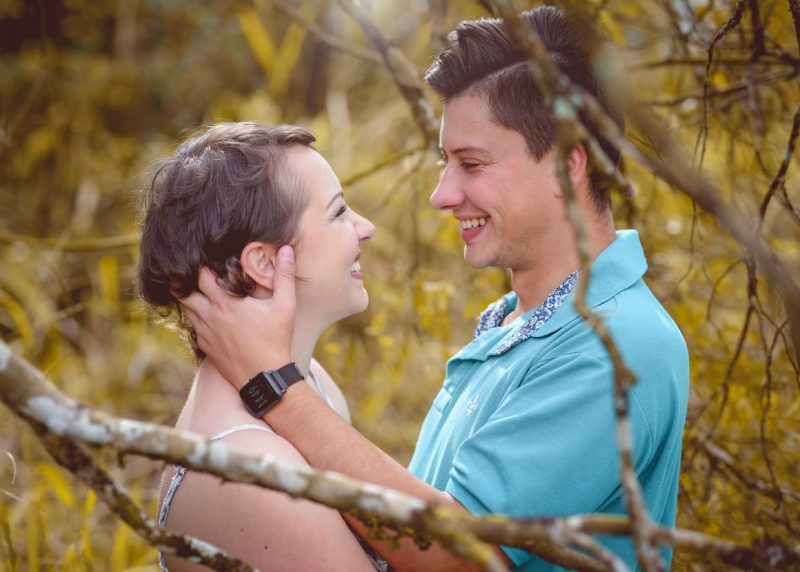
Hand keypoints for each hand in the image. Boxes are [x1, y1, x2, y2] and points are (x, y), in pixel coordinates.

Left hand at [179, 245, 296, 387]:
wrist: (264, 378)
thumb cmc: (276, 340)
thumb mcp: (285, 306)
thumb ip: (284, 275)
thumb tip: (286, 249)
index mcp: (226, 303)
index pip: (200, 275)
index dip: (200, 264)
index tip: (207, 258)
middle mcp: (209, 316)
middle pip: (183, 292)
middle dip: (186, 280)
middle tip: (194, 272)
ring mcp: (204, 333)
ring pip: (186, 309)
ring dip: (191, 299)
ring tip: (201, 291)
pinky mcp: (205, 347)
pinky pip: (193, 327)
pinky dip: (197, 317)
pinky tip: (209, 315)